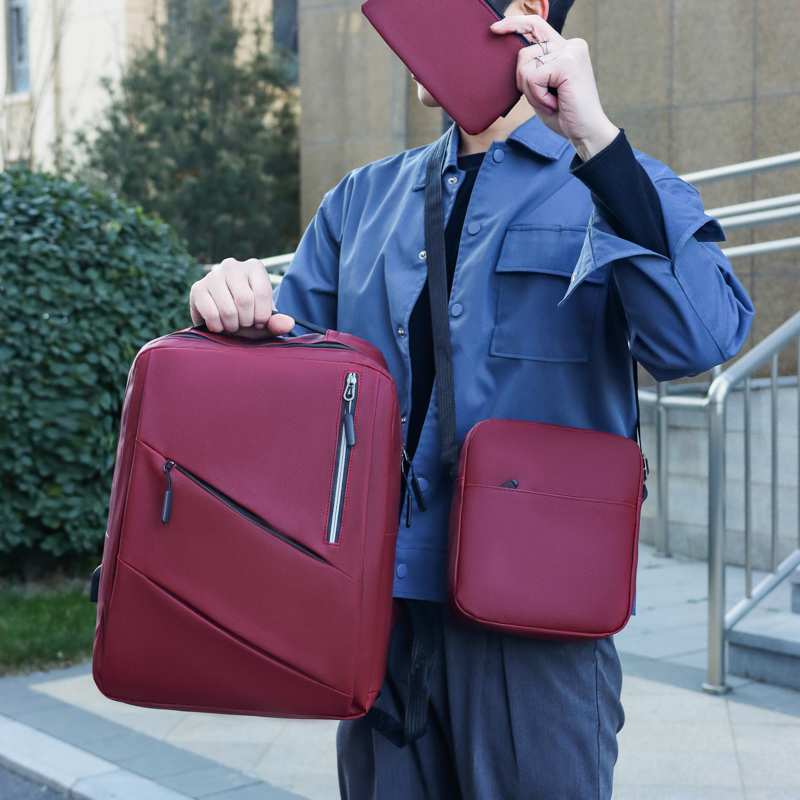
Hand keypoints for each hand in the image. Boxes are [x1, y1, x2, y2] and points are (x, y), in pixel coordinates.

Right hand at [189, 258, 294, 337]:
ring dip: (231, 325)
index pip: (262, 293)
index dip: (262, 316)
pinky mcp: (197, 288)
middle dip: (246, 321)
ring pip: (227, 309)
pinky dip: (217, 327)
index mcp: (254, 267)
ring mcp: (213, 275)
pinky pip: (211, 314)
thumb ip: (277, 322)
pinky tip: (219, 324)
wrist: (224, 321)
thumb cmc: (248, 318)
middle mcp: (232, 265)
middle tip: (244, 323)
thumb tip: (289, 323)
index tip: (258, 322)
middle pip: (244, 300)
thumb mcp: (265, 322)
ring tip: (232, 324)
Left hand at [490, 14, 618, 161]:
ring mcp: (570, 51)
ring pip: (526, 67)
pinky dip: (538, 97)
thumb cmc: (564, 114)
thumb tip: (512, 57)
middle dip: (524, 82)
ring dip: (533, 93)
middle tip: (546, 100)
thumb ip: (532, 70)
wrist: (586, 132)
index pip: (536, 25)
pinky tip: (555, 104)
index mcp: (565, 48)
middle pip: (524, 53)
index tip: (495, 28)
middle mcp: (570, 45)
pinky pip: (533, 78)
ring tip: (552, 102)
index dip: (514, 24)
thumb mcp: (543, 89)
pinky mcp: (568, 63)